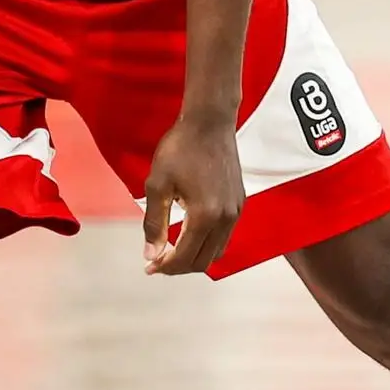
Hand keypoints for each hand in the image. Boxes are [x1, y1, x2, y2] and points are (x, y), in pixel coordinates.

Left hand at [142, 112, 245, 276]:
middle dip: (179, 267)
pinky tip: (190, 234)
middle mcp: (225, 218)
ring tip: (172, 251)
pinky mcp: (239, 203)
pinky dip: (207, 244)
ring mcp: (236, 211)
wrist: (209, 122)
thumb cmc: (180, 149)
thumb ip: (154, 223)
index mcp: (204, 216)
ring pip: (217, 252)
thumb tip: (150, 254)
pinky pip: (225, 236)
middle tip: (157, 261)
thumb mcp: (157, 185)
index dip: (165, 267)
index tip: (149, 266)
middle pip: (203, 261)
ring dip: (194, 257)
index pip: (185, 257)